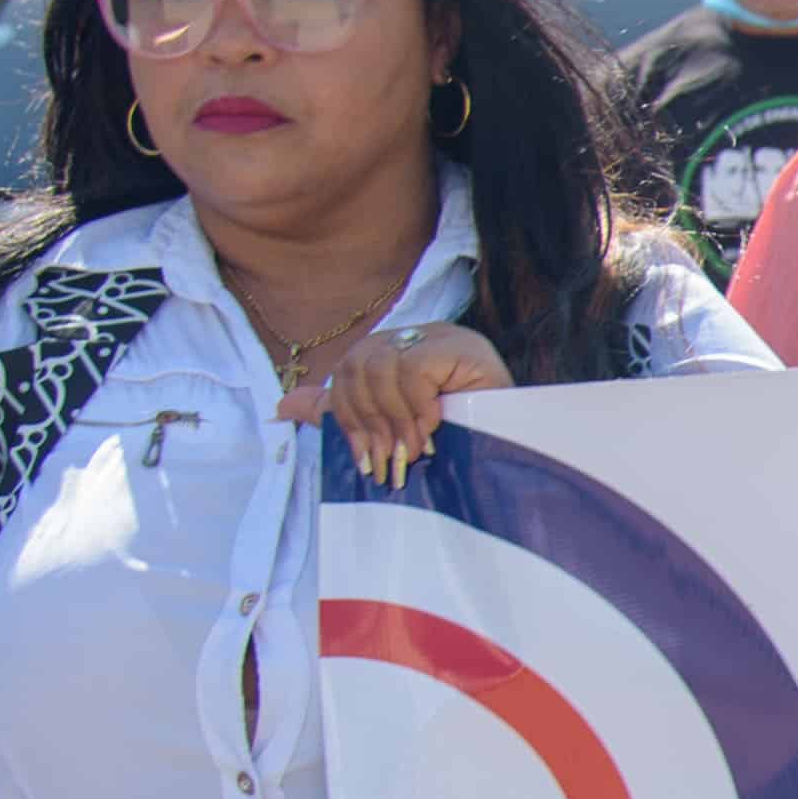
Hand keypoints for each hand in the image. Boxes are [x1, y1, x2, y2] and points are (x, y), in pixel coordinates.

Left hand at [295, 320, 514, 485]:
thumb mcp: (389, 428)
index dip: (347, 418)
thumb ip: (340, 413)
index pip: (347, 372)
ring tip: (412, 451)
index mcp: (392, 350)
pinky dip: (416, 404)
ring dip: (393, 419)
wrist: (516, 447)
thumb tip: (282, 408)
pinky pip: (413, 369)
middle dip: (368, 422)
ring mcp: (438, 336)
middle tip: (387, 462)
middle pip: (357, 366)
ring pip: (380, 366)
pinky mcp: (460, 344)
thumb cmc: (458, 440)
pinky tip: (434, 428)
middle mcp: (413, 336)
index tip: (364, 460)